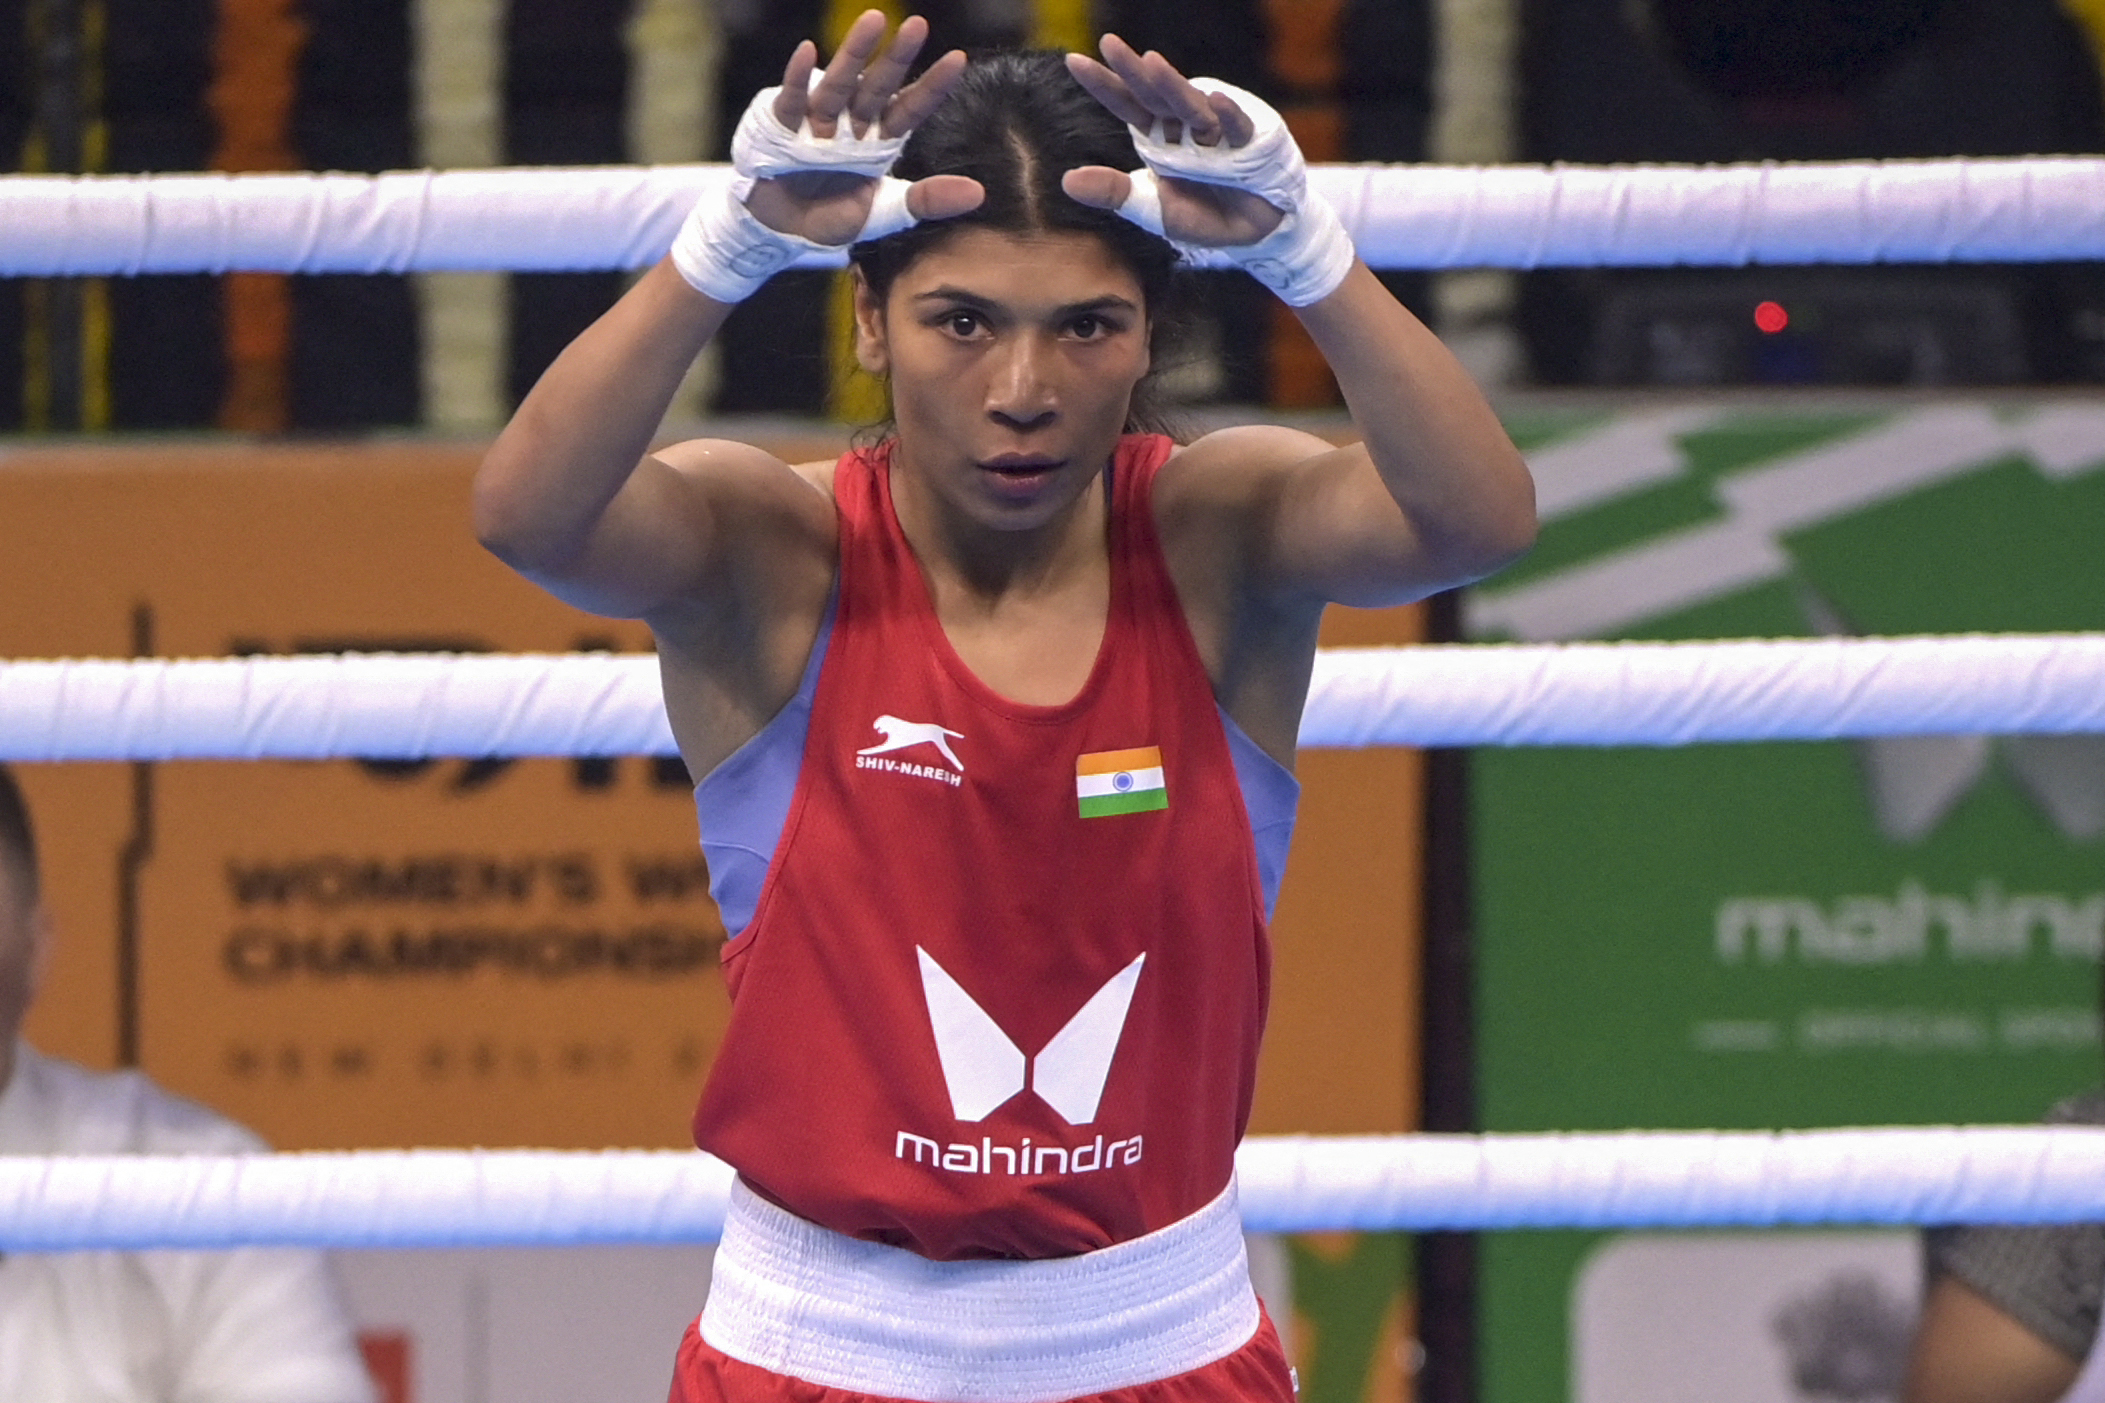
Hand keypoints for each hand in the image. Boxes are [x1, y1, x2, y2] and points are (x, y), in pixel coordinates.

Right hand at [742, 11, 981, 246]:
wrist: (782, 230)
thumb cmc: (832, 217)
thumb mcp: (884, 214)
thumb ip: (927, 201)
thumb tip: (979, 193)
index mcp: (878, 140)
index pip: (911, 108)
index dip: (932, 86)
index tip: (958, 59)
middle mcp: (851, 123)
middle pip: (878, 86)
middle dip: (897, 57)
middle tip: (918, 26)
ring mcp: (817, 121)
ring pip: (840, 83)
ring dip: (855, 53)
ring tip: (874, 20)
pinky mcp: (782, 126)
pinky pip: (792, 99)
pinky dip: (798, 78)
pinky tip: (808, 52)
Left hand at [1061, 35, 1285, 249]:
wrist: (1252, 233)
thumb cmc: (1201, 215)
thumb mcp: (1151, 209)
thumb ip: (1113, 193)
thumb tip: (1066, 182)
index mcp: (1159, 137)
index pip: (1127, 105)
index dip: (1103, 85)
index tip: (1073, 61)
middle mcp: (1185, 127)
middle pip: (1155, 95)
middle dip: (1133, 70)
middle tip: (1108, 44)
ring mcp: (1216, 132)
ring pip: (1191, 105)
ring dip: (1173, 85)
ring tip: (1151, 62)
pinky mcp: (1248, 143)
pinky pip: (1236, 127)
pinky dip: (1228, 116)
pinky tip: (1216, 103)